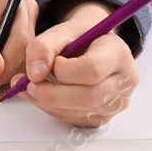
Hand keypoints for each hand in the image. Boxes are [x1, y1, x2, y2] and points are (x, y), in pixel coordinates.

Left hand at [12, 0, 138, 125]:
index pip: (92, 70)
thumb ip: (44, 46)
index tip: (52, 63)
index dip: (64, 70)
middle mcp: (125, 82)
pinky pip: (74, 119)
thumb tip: (34, 74)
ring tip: (28, 86)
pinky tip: (41, 95)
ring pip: (78, 112)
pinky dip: (51, 109)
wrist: (92, 47)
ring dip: (46, 102)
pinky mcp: (102, 117)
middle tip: (27, 83)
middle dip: (50, 93)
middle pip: (87, 97)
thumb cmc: (79, 37)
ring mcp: (116, 103)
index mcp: (119, 54)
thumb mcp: (62, 31)